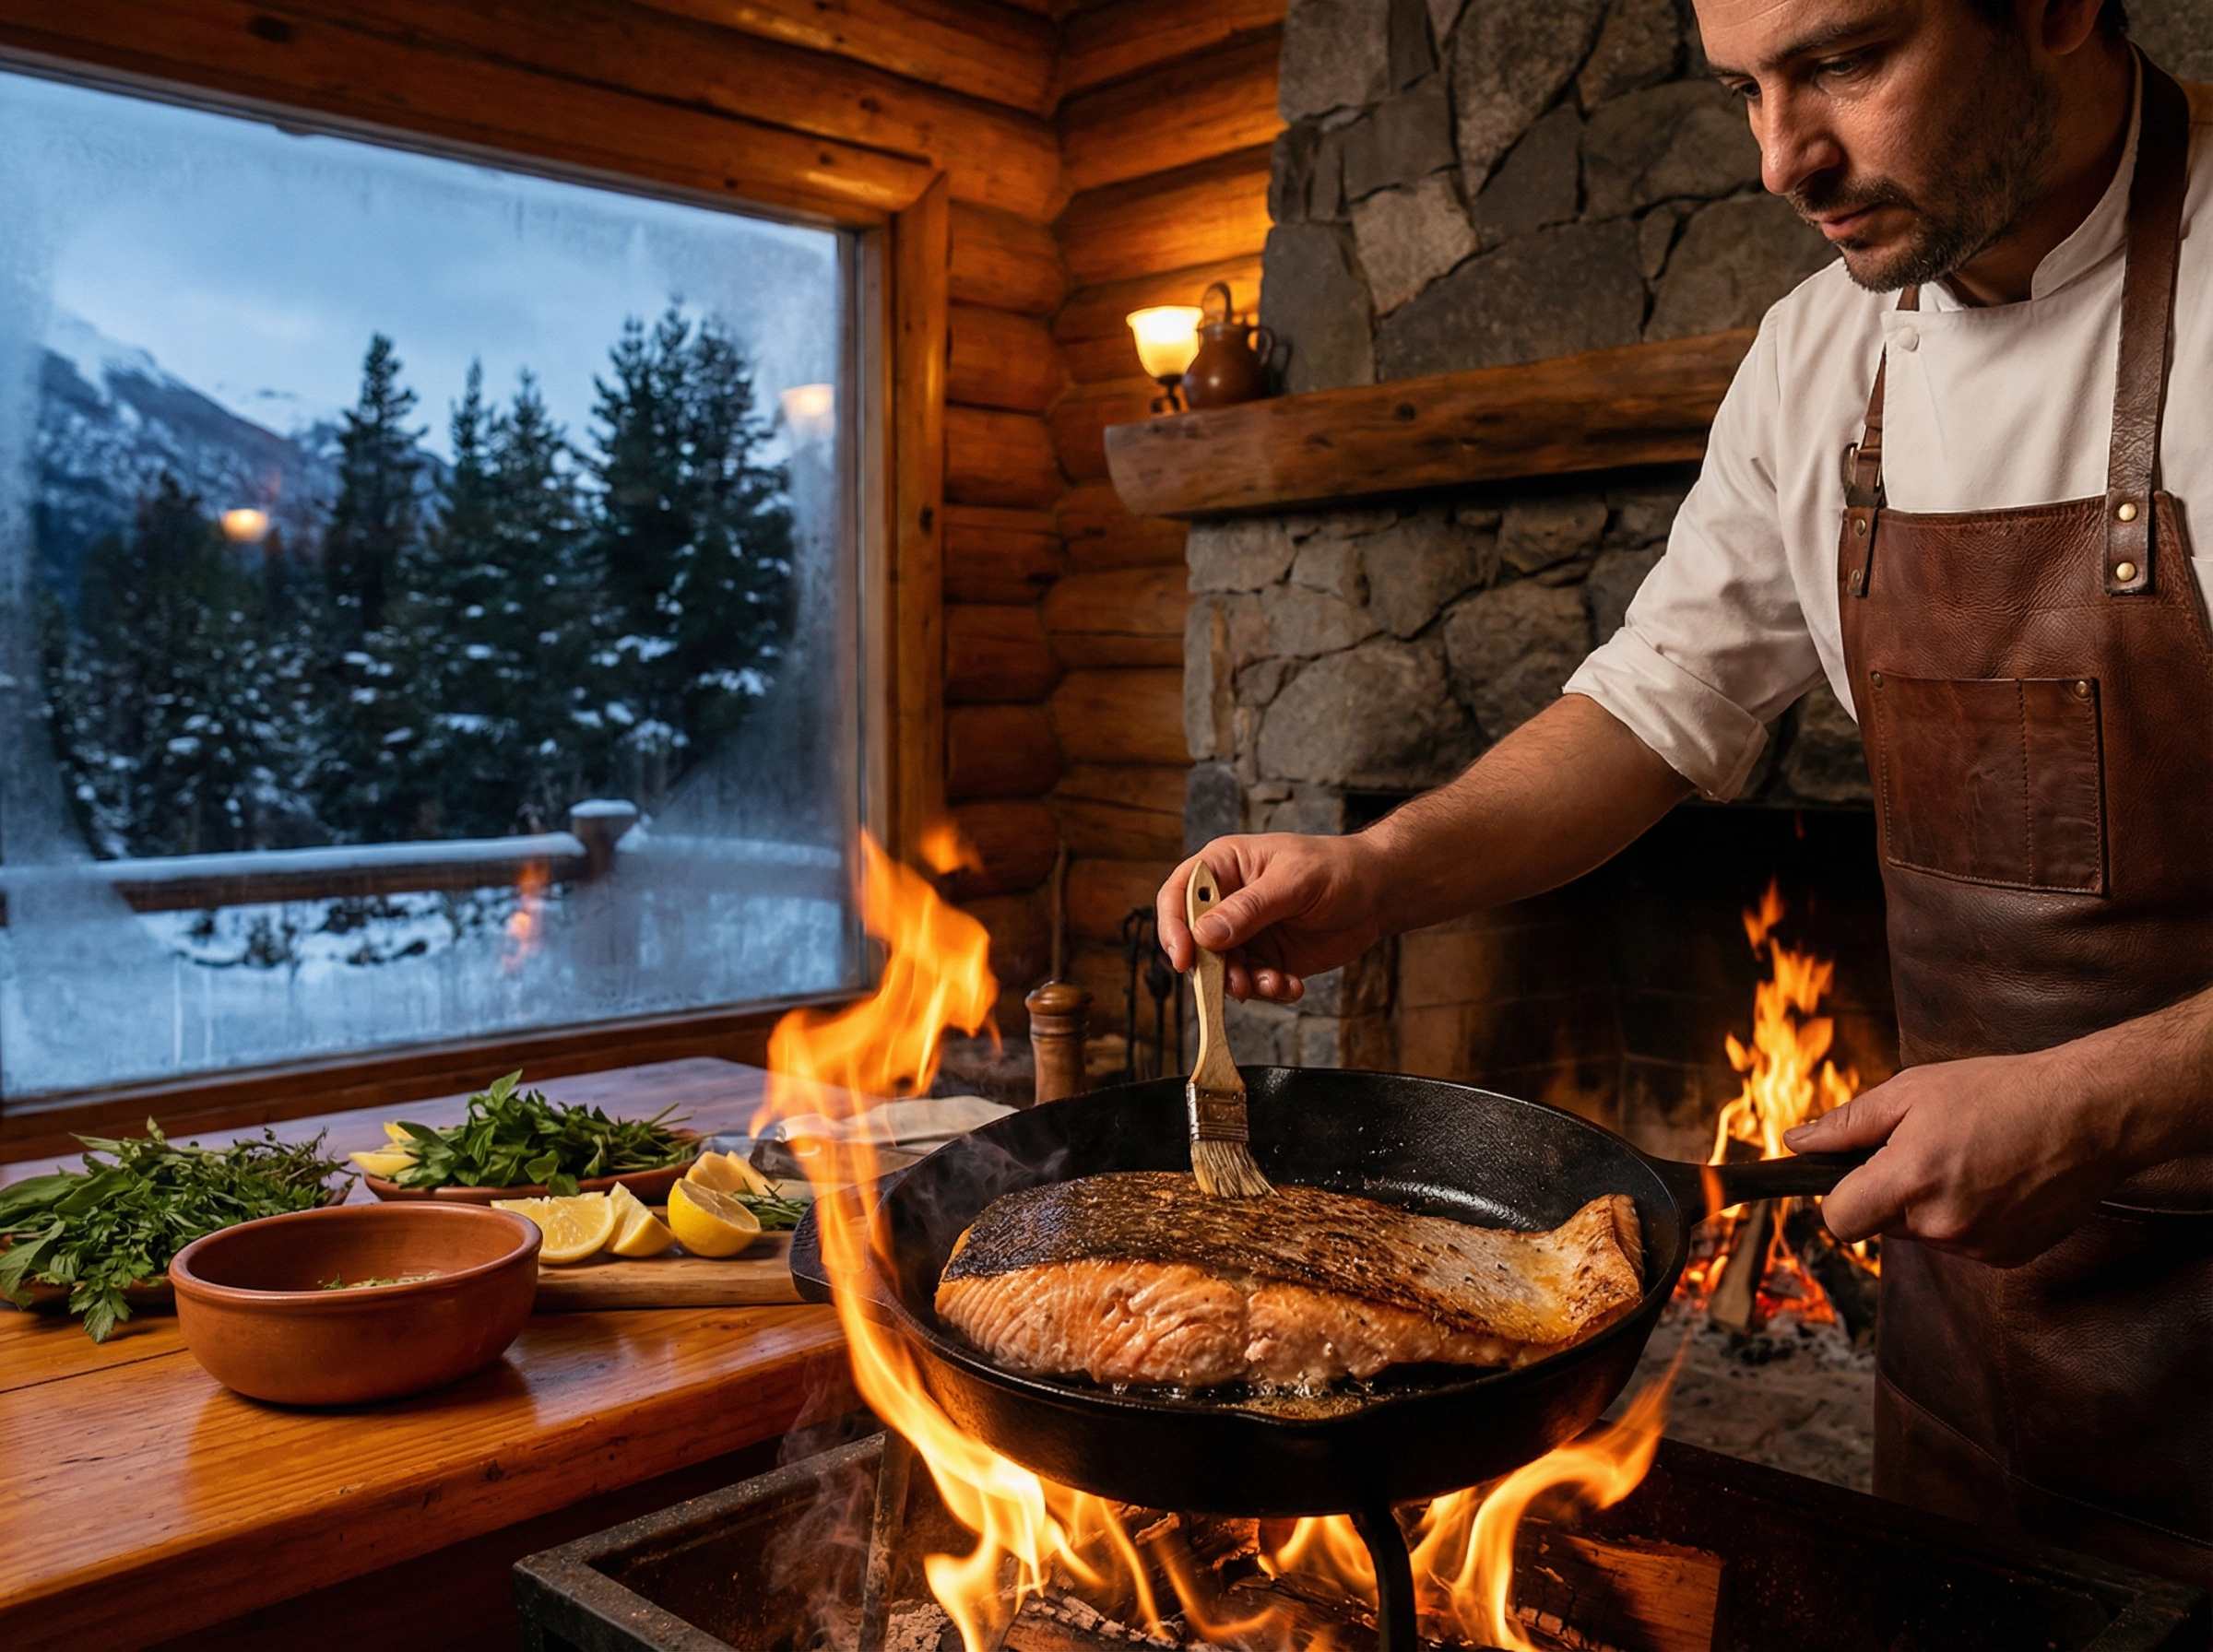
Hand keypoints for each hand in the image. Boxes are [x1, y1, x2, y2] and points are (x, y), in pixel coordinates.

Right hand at [1155, 834, 1387, 1002]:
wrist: (1376, 894)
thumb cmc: (1336, 868)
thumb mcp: (1293, 882)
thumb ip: (1249, 908)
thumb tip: (1204, 934)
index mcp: (1224, 867)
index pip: (1179, 894)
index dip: (1173, 927)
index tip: (1184, 959)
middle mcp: (1227, 902)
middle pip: (1195, 941)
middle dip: (1213, 968)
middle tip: (1237, 983)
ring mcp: (1246, 933)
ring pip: (1222, 969)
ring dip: (1243, 984)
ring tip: (1272, 983)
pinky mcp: (1267, 958)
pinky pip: (1253, 983)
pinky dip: (1268, 990)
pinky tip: (1291, 984)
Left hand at [1784, 1048, 2132, 1266]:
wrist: (2089, 1114)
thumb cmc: (2000, 1093)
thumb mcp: (1911, 1092)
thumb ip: (1847, 1124)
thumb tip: (1797, 1142)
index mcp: (1910, 1181)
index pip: (1839, 1221)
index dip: (1838, 1196)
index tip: (1852, 1173)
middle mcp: (1942, 1225)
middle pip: (1880, 1225)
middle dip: (1888, 1192)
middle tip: (1925, 1147)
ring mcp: (1978, 1247)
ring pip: (1922, 1233)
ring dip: (1929, 1204)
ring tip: (1967, 1157)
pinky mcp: (2008, 1257)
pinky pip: (1961, 1242)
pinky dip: (1966, 1216)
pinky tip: (1994, 1179)